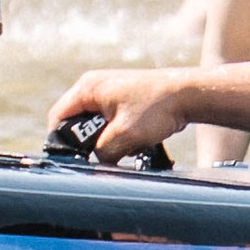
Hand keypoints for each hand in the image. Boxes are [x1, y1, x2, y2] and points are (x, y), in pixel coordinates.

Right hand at [44, 66, 186, 159]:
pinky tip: (134, 140)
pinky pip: (111, 122)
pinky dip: (119, 135)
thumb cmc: (157, 108)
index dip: (60, 140)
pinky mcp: (125, 100)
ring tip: (123, 146)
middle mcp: (95, 85)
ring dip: (106, 141)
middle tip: (100, 156)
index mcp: (88, 88)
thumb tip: (96, 163)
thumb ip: (102, 153)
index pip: (58, 116)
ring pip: (95, 125)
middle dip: (87, 142)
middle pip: (76, 121)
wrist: (190, 94)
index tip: (72, 159)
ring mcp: (110, 91)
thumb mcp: (124, 136)